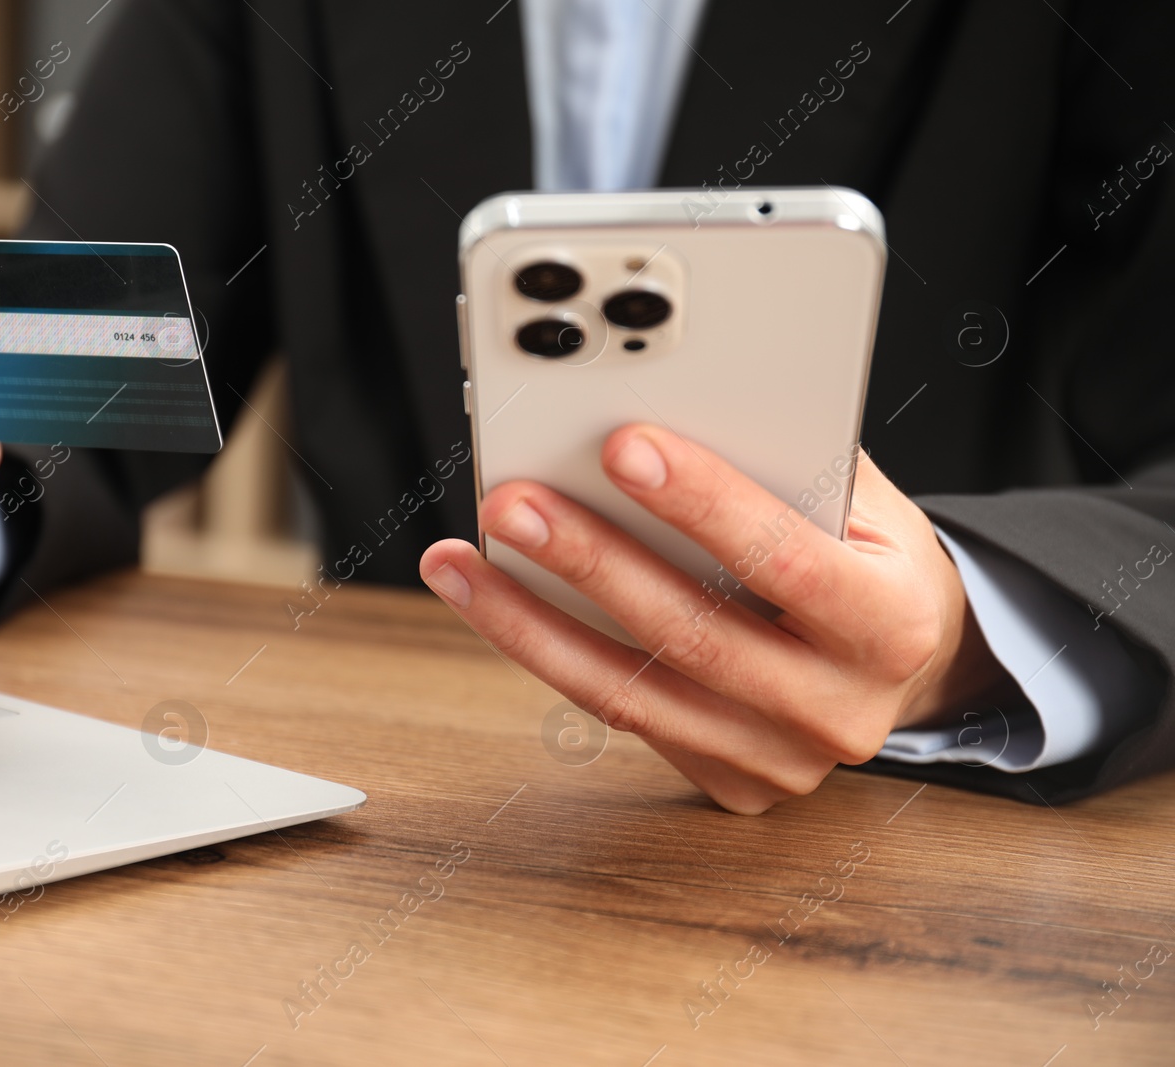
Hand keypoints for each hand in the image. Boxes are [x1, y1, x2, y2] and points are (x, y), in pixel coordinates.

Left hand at [419, 424, 1007, 813]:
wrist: (907, 656)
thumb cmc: (868, 553)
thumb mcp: (858, 498)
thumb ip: (780, 463)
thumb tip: (659, 411)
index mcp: (892, 622)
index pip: (787, 559)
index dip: (703, 502)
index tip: (623, 446)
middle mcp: (841, 708)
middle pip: (691, 636)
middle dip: (589, 563)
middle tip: (512, 504)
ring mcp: (783, 761)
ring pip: (632, 695)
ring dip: (530, 624)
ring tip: (461, 564)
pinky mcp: (731, 783)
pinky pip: (622, 716)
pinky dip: (549, 656)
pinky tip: (496, 606)